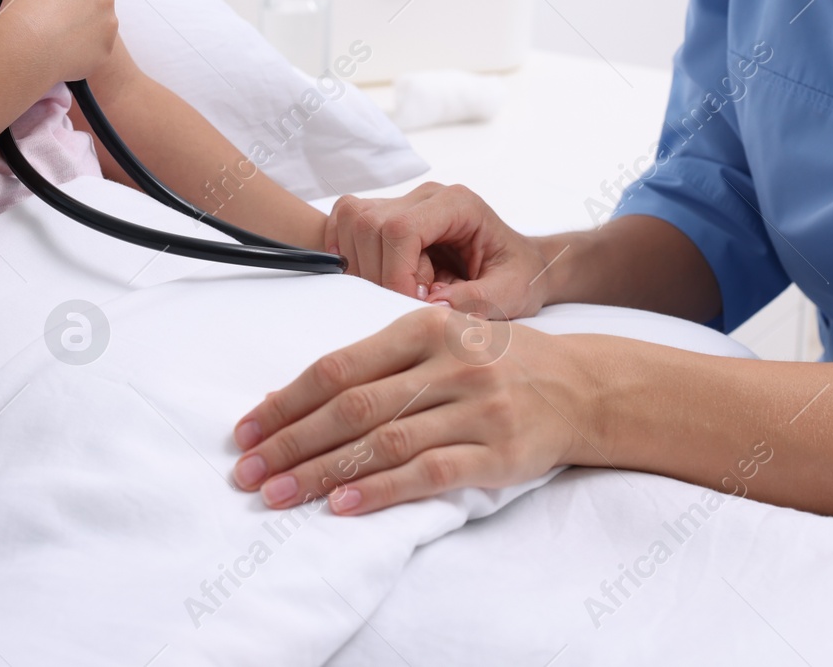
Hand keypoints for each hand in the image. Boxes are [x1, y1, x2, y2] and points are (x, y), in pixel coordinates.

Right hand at [0, 0, 117, 83]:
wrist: (25, 50)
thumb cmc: (21, 13)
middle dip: (78, 5)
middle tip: (54, 18)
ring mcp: (109, 24)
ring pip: (98, 24)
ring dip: (83, 28)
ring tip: (57, 38)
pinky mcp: (107, 49)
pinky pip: (96, 47)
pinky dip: (83, 50)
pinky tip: (63, 53)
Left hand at [230, 306, 584, 515]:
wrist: (585, 386)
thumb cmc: (499, 360)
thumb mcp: (444, 337)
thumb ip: (380, 360)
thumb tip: (296, 398)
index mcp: (426, 326)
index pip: (339, 367)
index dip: (288, 400)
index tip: (247, 429)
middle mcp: (450, 362)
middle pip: (352, 407)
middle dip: (292, 442)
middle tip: (249, 471)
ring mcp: (476, 407)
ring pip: (384, 442)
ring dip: (323, 473)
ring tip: (280, 494)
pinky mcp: (499, 450)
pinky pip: (429, 473)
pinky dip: (382, 490)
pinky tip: (344, 505)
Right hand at [326, 182, 554, 319]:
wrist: (519, 265)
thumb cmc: (517, 276)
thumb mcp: (509, 295)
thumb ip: (476, 300)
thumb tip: (431, 304)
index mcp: (458, 204)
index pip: (402, 228)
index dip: (396, 273)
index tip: (413, 303)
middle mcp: (425, 195)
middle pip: (369, 224)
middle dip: (379, 274)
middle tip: (411, 300)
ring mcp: (402, 201)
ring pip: (352, 222)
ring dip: (365, 267)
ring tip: (402, 288)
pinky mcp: (383, 214)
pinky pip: (345, 224)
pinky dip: (350, 255)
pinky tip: (379, 277)